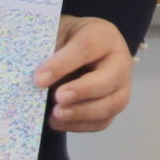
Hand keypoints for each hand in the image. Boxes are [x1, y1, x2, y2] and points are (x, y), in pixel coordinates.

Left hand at [38, 14, 132, 132]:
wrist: (78, 50)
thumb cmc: (66, 40)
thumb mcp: (57, 34)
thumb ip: (49, 52)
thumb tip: (38, 79)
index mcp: (103, 35)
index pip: (86, 48)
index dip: (63, 64)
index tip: (39, 79)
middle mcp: (120, 60)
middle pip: (109, 79)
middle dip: (82, 91)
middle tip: (57, 98)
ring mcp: (121, 85)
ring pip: (112, 104)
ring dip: (83, 113)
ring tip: (56, 115)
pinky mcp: (114, 105)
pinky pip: (103, 121)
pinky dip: (80, 125)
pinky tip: (59, 122)